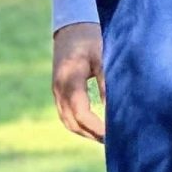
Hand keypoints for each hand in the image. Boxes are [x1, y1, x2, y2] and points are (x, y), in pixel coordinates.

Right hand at [52, 21, 104, 141]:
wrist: (71, 29)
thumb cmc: (91, 40)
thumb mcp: (103, 56)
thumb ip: (107, 81)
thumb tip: (113, 109)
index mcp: (70, 78)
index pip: (80, 112)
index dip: (96, 127)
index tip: (113, 134)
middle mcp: (59, 89)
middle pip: (72, 122)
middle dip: (92, 134)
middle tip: (114, 142)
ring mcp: (56, 92)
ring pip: (68, 122)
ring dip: (86, 132)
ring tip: (107, 139)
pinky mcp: (59, 93)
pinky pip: (67, 116)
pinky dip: (80, 125)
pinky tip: (96, 129)